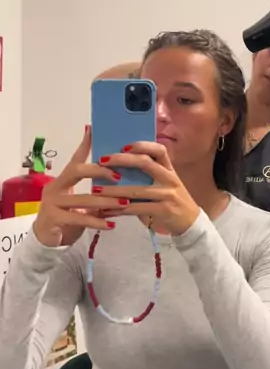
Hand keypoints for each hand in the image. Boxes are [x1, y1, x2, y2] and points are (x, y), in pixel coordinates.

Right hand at [34, 127, 130, 247]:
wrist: (46, 239)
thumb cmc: (67, 215)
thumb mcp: (80, 200)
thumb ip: (94, 190)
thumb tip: (119, 178)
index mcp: (63, 179)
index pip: (76, 158)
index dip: (85, 144)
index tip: (95, 130)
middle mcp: (55, 187)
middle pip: (76, 171)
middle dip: (99, 171)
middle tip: (119, 176)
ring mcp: (52, 203)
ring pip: (82, 198)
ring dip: (106, 201)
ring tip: (124, 203)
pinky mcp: (53, 219)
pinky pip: (79, 219)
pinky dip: (97, 221)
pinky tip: (112, 224)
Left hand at [94, 142, 199, 235]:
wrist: (190, 222)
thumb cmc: (172, 200)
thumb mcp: (166, 183)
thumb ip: (149, 175)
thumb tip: (118, 168)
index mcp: (169, 169)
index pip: (159, 150)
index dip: (141, 145)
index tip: (123, 146)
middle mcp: (169, 178)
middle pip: (145, 163)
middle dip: (122, 160)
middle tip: (102, 161)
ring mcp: (167, 195)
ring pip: (136, 190)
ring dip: (114, 190)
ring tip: (96, 190)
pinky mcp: (163, 210)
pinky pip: (137, 209)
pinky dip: (119, 210)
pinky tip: (106, 211)